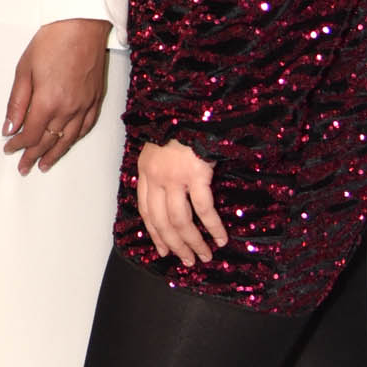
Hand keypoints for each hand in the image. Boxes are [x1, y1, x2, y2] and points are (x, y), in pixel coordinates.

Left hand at [1, 18, 110, 175]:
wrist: (82, 24)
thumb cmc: (52, 41)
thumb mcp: (24, 70)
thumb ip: (17, 102)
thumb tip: (9, 127)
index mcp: (48, 102)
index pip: (30, 134)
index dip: (18, 145)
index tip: (9, 149)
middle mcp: (69, 108)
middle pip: (49, 140)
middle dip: (34, 155)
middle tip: (24, 167)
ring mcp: (85, 104)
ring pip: (69, 138)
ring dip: (55, 153)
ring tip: (45, 164)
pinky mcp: (96, 98)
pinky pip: (86, 126)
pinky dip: (75, 137)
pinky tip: (69, 142)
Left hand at [136, 139, 227, 266]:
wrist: (189, 107)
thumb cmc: (178, 127)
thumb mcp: (159, 149)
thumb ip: (159, 171)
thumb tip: (168, 195)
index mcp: (145, 172)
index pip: (146, 211)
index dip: (154, 233)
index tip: (162, 249)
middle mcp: (156, 178)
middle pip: (162, 221)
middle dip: (175, 245)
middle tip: (188, 260)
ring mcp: (175, 177)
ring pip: (180, 221)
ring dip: (193, 242)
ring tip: (204, 255)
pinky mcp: (196, 175)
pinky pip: (204, 209)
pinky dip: (213, 227)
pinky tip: (221, 237)